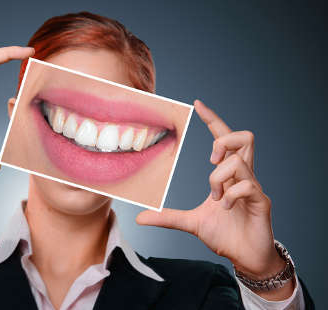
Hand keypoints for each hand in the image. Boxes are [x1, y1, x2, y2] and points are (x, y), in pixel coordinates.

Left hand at [136, 100, 294, 299]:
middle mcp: (243, 175)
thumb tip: (139, 218)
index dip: (212, 120)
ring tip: (216, 197)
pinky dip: (230, 196)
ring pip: (239, 161)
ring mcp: (254, 187)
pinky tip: (225, 209)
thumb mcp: (190, 222)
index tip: (197, 104)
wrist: (244, 257)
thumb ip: (167, 217)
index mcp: (228, 175)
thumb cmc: (224, 234)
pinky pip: (248, 186)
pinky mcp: (261, 202)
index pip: (224, 138)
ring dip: (219, 177)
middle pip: (245, 137)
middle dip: (223, 141)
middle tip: (210, 160)